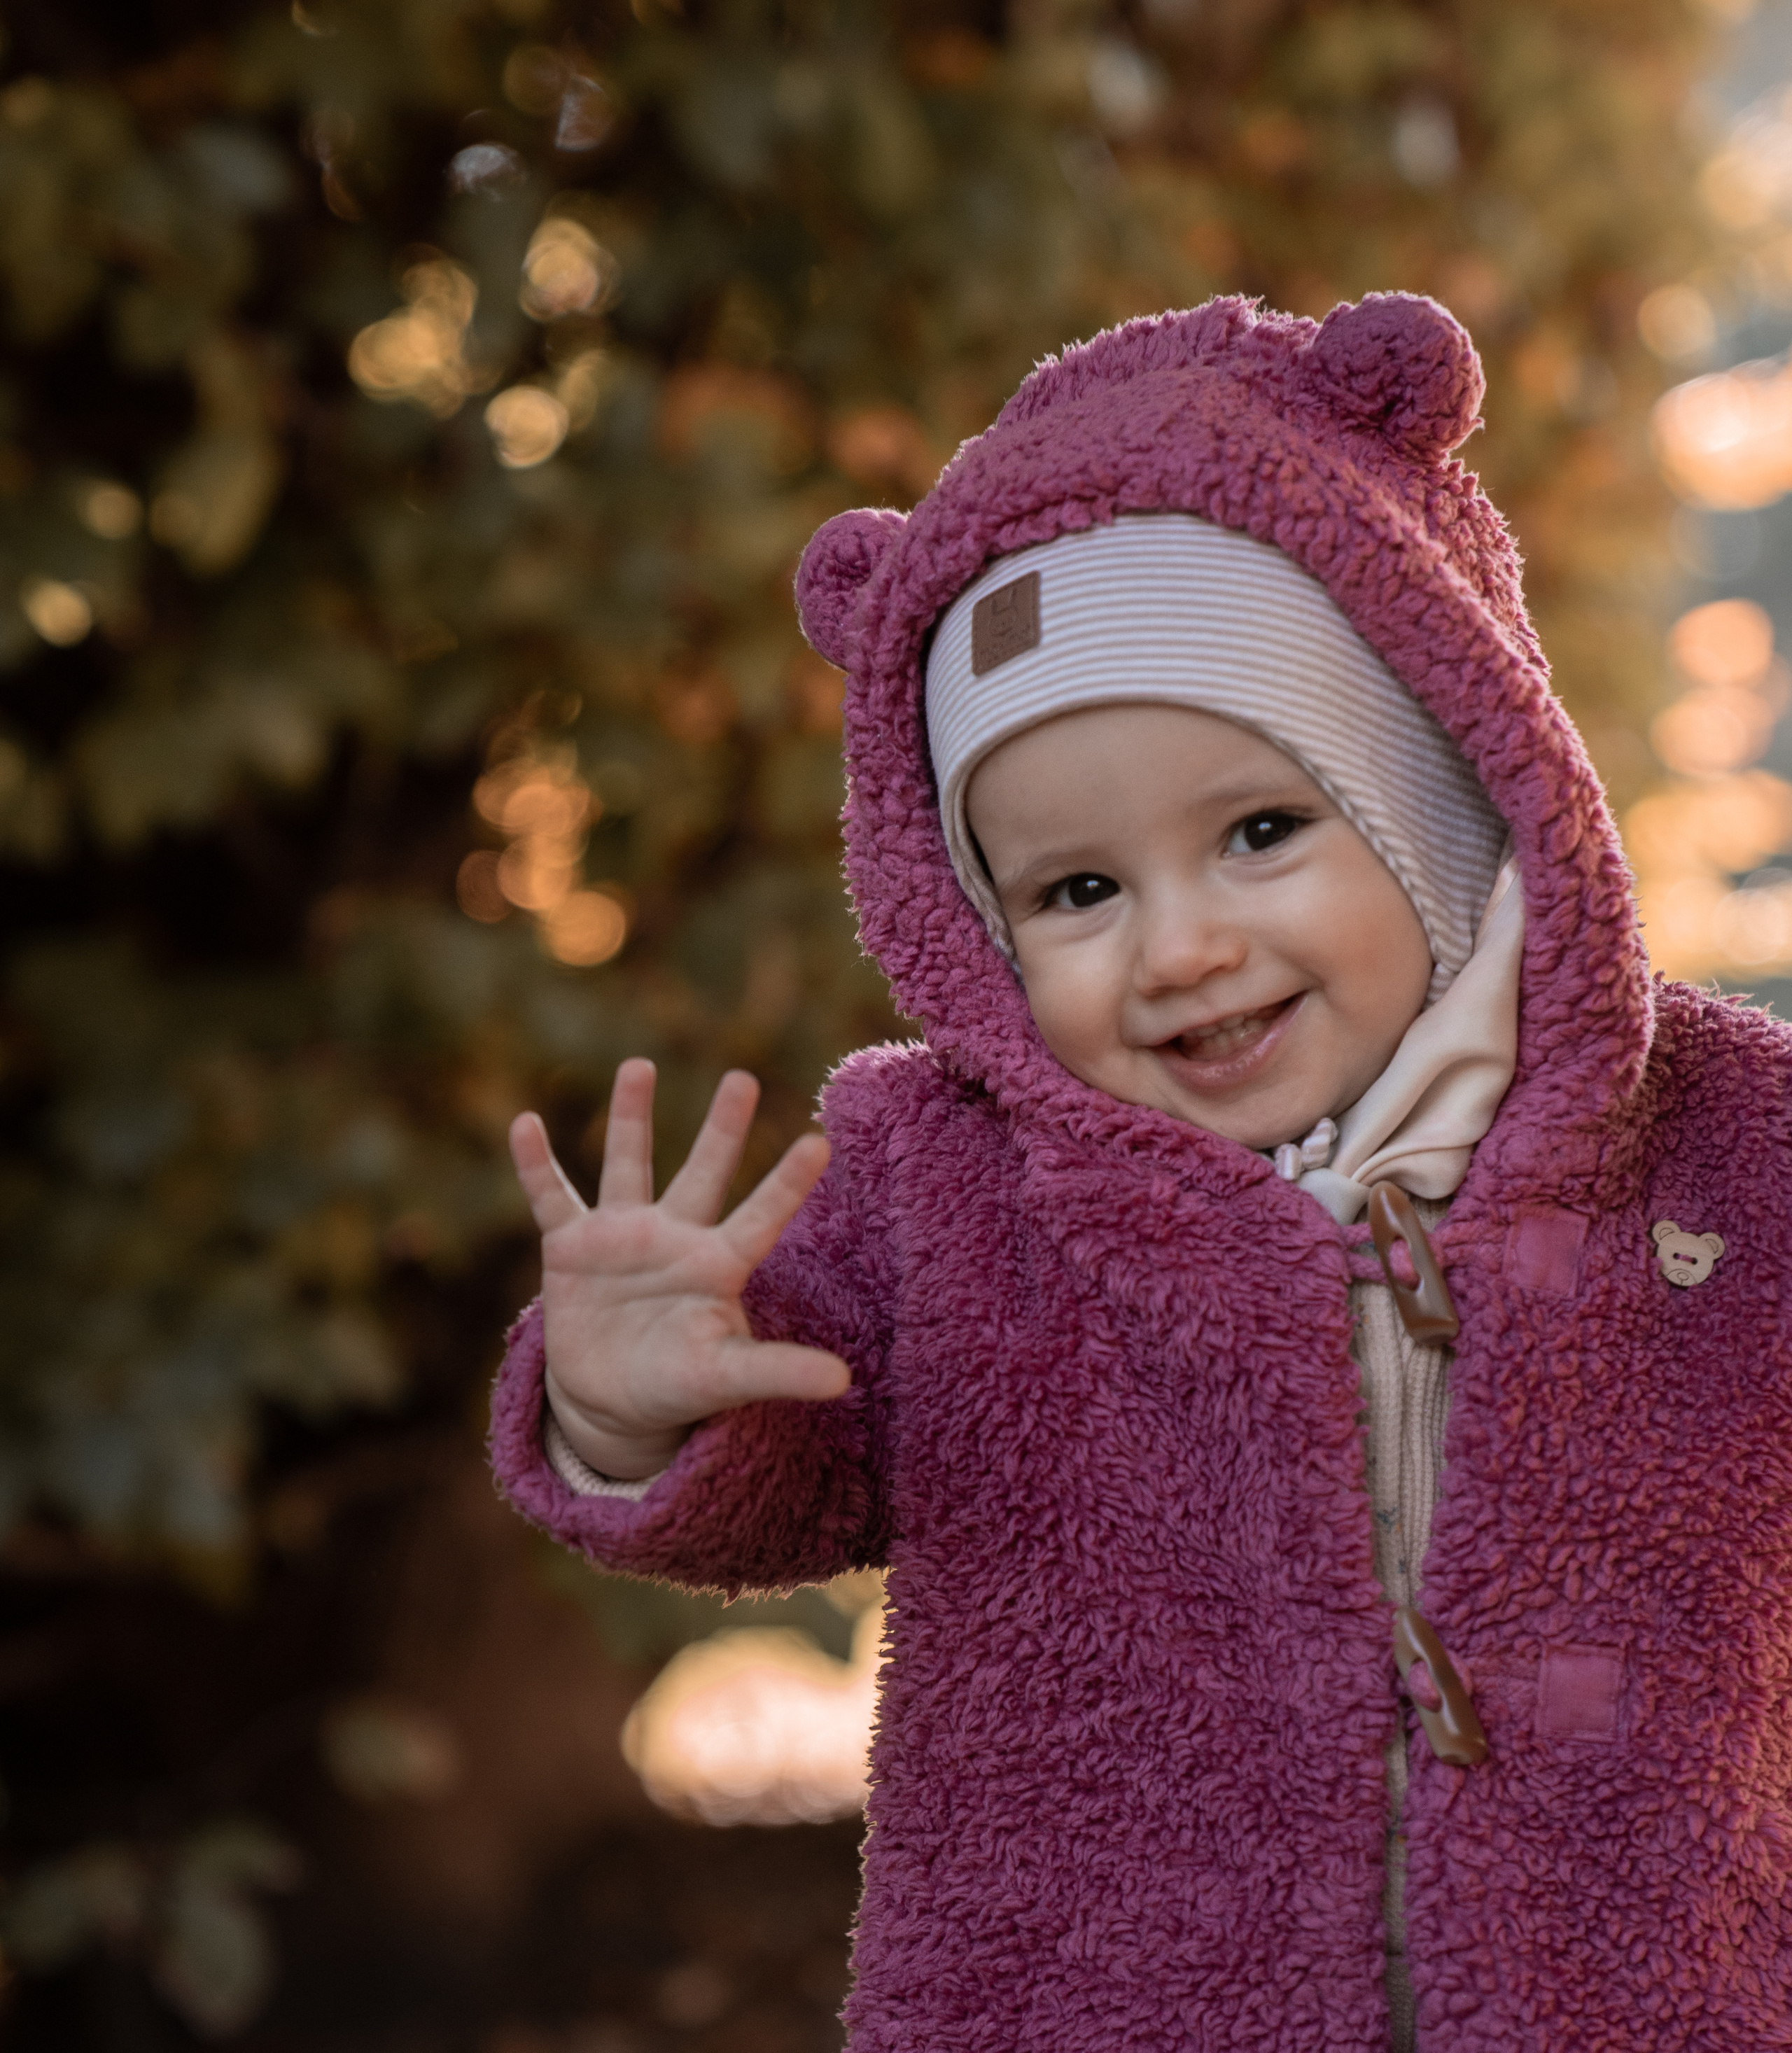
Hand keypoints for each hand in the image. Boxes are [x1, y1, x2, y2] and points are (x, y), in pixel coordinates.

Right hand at [509, 1059, 848, 1478]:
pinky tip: (525, 1123)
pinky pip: (553, 1197)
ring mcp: (623, 1236)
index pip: (761, 1218)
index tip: (821, 1142)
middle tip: (743, 1077)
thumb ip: (777, 1371)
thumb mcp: (726, 1377)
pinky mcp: (572, 1247)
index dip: (787, 1184)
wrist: (610, 1399)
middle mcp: (676, 1237)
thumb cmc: (679, 1383)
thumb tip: (844, 1382)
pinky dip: (537, 1165)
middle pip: (703, 1174)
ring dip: (632, 1118)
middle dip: (722, 1129)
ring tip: (639, 1065)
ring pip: (629, 1166)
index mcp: (718, 1265)